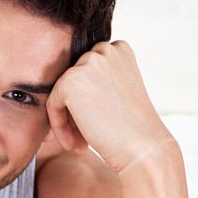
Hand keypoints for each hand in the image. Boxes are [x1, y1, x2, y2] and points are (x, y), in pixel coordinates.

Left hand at [46, 41, 175, 173]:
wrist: (143, 148)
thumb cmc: (133, 129)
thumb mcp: (119, 94)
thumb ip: (97, 82)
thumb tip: (66, 88)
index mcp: (120, 49)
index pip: (88, 71)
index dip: (87, 101)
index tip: (95, 125)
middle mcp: (105, 49)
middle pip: (73, 80)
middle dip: (76, 111)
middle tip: (84, 139)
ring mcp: (88, 62)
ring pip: (62, 93)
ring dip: (68, 120)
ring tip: (80, 144)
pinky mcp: (71, 80)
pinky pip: (53, 104)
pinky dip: (59, 126)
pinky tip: (75, 144)